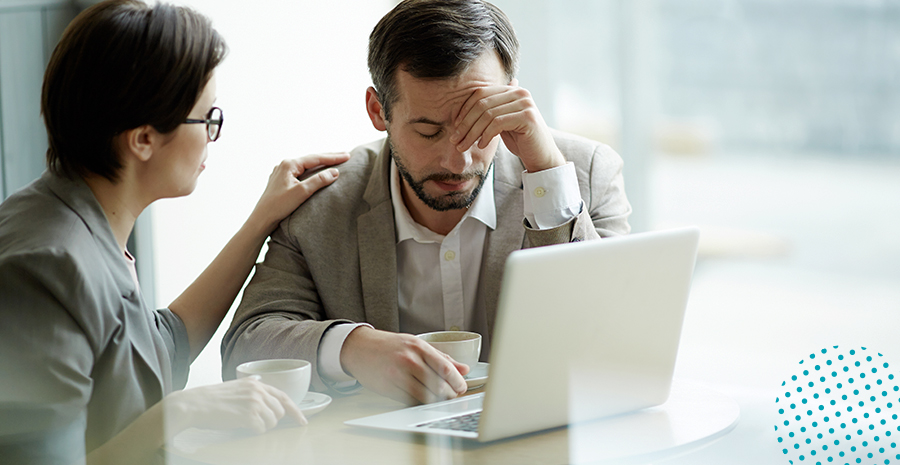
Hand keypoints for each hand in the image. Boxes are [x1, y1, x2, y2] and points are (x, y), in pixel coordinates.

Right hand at [164, 377, 306, 434]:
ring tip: (244, 421)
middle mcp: (258, 391)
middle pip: (280, 411)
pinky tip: (240, 424)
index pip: (284, 396)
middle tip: (255, 421)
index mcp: (256, 383)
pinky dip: (253, 430)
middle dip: (271, 420)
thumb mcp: (236, 387)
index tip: (302, 420)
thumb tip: (265, 394)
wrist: (193, 404)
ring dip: (261, 426)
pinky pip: (261, 429)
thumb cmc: (211, 399)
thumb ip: (252, 388)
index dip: (295, 410)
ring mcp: (254, 402)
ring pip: (272, 421)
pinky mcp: (248, 415)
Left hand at [251, 152, 350, 232]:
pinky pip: (300, 172)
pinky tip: (317, 172)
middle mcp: (284, 165)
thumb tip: (335, 172)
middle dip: (328, 158)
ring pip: (306, 166)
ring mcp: (281, 172)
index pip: (316, 158)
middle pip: (311, 159)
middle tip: (346, 155)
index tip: (348, 156)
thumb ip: (319, 180)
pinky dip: (312, 171)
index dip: (333, 157)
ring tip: (334, 161)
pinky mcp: (281, 181)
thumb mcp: (301, 192)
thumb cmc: (278, 206)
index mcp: (289, 164)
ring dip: (320, 164)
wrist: (261, 219)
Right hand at [340, 327, 470, 404]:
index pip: (445, 368)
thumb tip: (464, 368)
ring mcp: (397, 375)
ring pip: (425, 395)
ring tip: (440, 398)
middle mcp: (408, 360)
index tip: (462, 387)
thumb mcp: (416, 344)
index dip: (458, 381)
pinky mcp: (388, 388)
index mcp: (418, 347)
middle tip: (453, 395)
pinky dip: (420, 402)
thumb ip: (441, 357)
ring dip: (437, 400)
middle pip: (438, 384)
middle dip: (450, 394)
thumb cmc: (389, 346)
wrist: (360, 348)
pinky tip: (423, 399)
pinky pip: (410, 400)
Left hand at [450, 82, 565, 172]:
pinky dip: (486, 135)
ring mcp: (525, 104)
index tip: (455, 126)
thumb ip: (488, 111)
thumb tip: (465, 105)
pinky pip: (498, 123)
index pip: (480, 93)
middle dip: (465, 123)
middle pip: (482, 103)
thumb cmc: (520, 140)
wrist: (541, 156)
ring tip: (464, 146)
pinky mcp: (528, 117)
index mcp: (512, 90)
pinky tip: (481, 145)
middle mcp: (520, 93)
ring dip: (472, 132)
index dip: (464, 109)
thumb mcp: (500, 123)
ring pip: (488, 115)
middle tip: (455, 140)